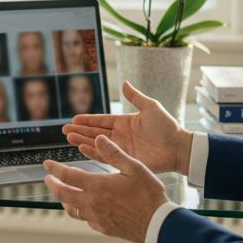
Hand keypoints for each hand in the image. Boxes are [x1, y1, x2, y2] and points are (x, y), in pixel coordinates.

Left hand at [44, 134, 168, 242]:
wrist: (157, 224)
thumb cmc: (149, 195)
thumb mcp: (134, 168)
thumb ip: (114, 153)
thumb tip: (99, 138)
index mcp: (97, 186)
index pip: (67, 176)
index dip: (54, 169)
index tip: (46, 164)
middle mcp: (91, 203)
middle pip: (62, 194)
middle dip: (53, 185)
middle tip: (48, 179)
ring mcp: (96, 218)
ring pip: (71, 210)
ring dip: (64, 200)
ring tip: (63, 194)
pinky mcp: (103, 228)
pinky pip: (86, 219)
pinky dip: (81, 211)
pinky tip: (86, 207)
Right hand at [63, 80, 193, 174]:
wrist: (178, 147)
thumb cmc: (167, 127)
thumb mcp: (150, 107)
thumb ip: (135, 96)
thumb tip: (124, 82)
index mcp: (124, 122)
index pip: (101, 120)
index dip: (88, 120)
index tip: (74, 118)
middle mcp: (120, 136)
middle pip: (95, 132)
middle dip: (79, 131)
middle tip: (64, 129)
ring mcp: (121, 149)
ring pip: (97, 144)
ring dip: (82, 141)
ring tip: (69, 137)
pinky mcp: (124, 160)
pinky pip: (105, 156)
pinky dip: (93, 152)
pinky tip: (82, 148)